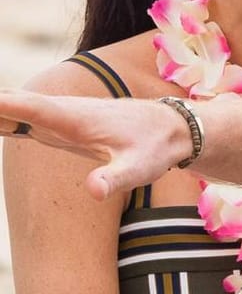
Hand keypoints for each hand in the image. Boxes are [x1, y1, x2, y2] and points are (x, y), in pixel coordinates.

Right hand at [0, 89, 187, 199]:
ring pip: (11, 107)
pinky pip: (20, 117)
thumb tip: (93, 191)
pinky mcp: (58, 124)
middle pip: (10, 102)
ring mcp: (57, 115)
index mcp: (73, 117)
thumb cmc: (157, 148)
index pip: (25, 107)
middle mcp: (60, 110)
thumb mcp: (140, 168)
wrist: (174, 129)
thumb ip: (116, 178)